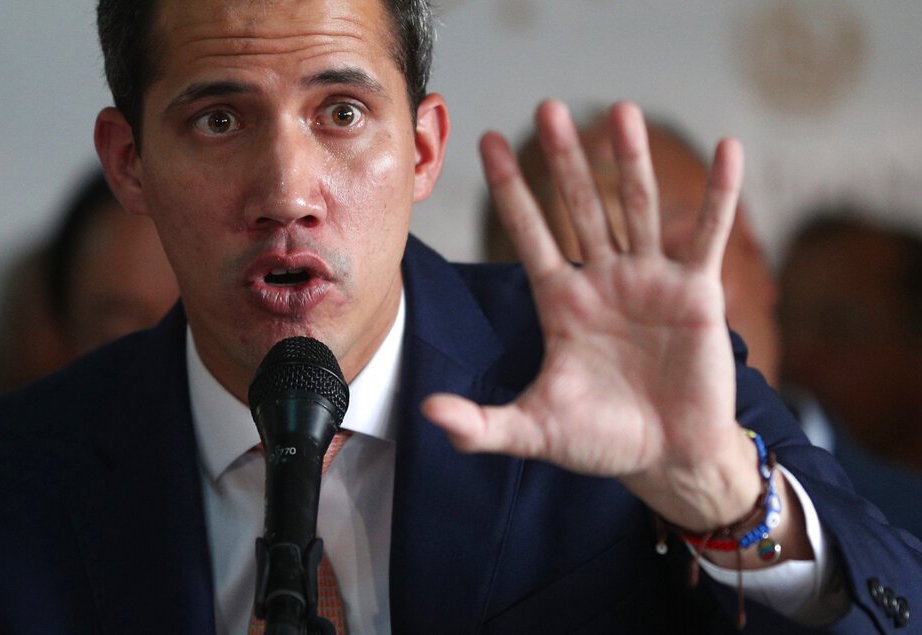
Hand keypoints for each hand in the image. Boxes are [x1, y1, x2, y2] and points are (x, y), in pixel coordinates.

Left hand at [423, 100, 760, 529]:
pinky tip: (727, 149)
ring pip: (638, 209)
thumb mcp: (535, 430)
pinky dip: (720, 194)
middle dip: (564, 160)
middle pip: (580, 207)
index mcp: (561, 303)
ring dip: (630, 161)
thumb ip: (482, 423)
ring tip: (620, 111)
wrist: (667, 460)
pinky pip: (709, 235)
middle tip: (549, 109)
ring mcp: (650, 281)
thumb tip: (427, 413)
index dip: (511, 190)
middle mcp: (602, 281)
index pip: (531, 233)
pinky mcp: (697, 293)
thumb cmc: (601, 441)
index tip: (489, 142)